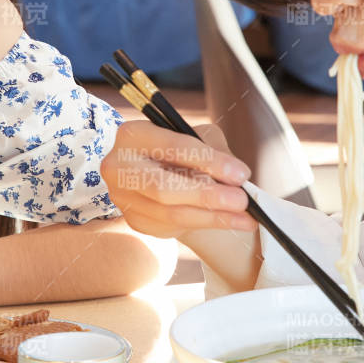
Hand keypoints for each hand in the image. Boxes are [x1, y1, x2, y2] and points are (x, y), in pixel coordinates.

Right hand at [101, 120, 253, 239]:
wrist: (160, 172)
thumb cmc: (182, 150)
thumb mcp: (196, 137)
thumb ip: (214, 150)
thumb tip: (236, 177)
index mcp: (134, 134)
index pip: (173, 147)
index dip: (210, 161)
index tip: (241, 174)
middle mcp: (118, 166)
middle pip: (163, 187)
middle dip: (207, 195)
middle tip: (242, 201)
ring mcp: (123, 197)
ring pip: (171, 214)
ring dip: (212, 217)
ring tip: (245, 217)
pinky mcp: (135, 220)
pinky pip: (172, 228)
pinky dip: (204, 225)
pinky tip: (228, 221)